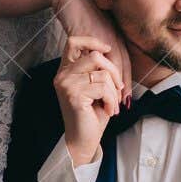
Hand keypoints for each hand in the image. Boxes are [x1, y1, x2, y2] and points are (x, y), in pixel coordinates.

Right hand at [51, 0, 131, 102]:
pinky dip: (101, 80)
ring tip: (110, 102)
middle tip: (122, 106)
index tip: (125, 98)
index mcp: (115, 37)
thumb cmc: (79, 12)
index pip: (124, 62)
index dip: (125, 80)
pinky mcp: (92, 38)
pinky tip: (98, 91)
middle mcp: (113, 38)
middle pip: (124, 65)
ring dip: (112, 86)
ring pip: (113, 67)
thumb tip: (101, 65)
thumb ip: (100, 47)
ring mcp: (103, 38)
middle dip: (123, 87)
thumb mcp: (94, 31)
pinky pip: (100, 63)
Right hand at [53, 33, 123, 165]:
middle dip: (114, 72)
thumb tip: (108, 50)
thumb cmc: (92, 115)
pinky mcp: (74, 95)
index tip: (108, 49)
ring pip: (103, 74)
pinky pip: (103, 88)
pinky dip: (112, 100)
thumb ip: (98, 68)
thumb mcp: (97, 86)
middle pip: (95, 56)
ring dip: (114, 91)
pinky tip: (109, 111)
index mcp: (65, 71)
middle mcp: (62, 75)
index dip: (92, 41)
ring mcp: (66, 85)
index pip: (73, 42)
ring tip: (112, 104)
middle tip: (118, 90)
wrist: (83, 140)